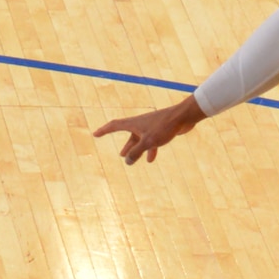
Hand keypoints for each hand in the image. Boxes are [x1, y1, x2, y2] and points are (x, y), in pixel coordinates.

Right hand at [98, 93, 212, 163]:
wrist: (183, 117)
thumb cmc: (164, 127)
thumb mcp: (147, 142)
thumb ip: (136, 152)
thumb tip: (127, 161)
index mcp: (134, 123)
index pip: (114, 126)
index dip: (104, 131)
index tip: (95, 134)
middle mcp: (140, 124)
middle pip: (129, 135)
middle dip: (125, 146)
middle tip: (121, 154)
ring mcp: (151, 127)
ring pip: (140, 140)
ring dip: (136, 150)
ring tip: (132, 160)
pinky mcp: (160, 131)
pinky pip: (151, 142)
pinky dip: (149, 150)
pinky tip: (151, 159)